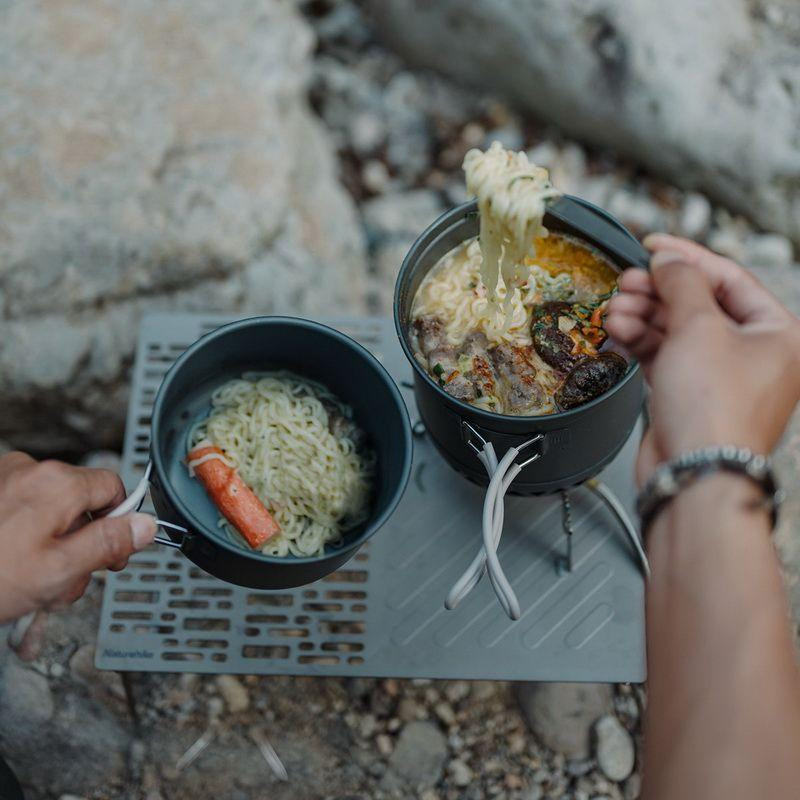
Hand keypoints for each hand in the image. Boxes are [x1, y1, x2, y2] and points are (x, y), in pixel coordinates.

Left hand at [0, 452, 156, 622]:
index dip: (120, 524)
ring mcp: (5, 478)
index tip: (113, 555)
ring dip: (54, 545)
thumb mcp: (59, 571)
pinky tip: (13, 567)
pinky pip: (25, 510)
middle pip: (82, 502)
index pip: (114, 489)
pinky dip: (28, 537)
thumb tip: (146, 525)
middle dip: (81, 543)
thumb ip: (109, 544)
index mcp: (56, 484)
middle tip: (64, 582)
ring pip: (53, 510)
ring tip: (32, 582)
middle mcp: (31, 471)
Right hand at [605, 233, 799, 484]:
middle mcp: (752, 354)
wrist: (693, 474)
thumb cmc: (714, 410)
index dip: (687, 258)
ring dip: (643, 318)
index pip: (729, 278)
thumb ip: (681, 285)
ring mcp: (719, 377)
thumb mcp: (699, 328)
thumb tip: (668, 261)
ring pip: (677, 331)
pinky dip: (641, 344)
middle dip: (657, 292)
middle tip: (627, 283)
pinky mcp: (689, 396)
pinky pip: (664, 357)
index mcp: (777, 333)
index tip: (653, 246)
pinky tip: (618, 334)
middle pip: (699, 304)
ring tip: (615, 311)